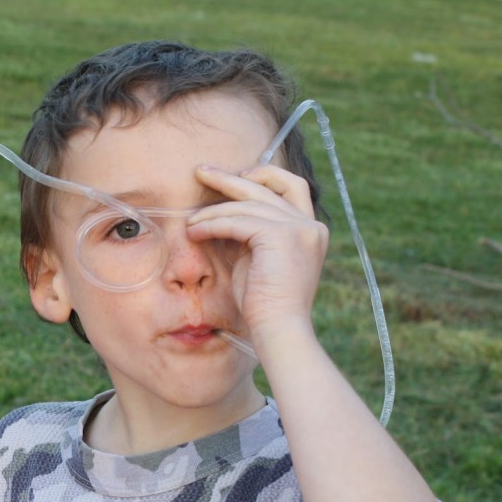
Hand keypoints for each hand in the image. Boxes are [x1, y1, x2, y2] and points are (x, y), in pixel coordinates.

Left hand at [187, 164, 328, 347]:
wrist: (278, 330)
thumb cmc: (264, 306)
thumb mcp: (256, 261)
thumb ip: (248, 236)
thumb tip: (221, 217)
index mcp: (311, 231)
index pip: (292, 187)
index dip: (264, 176)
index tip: (237, 176)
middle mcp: (310, 226)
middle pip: (269, 185)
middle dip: (231, 177)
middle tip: (201, 171)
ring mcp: (299, 229)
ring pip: (247, 204)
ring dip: (213, 210)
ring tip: (190, 222)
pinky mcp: (281, 237)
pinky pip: (238, 221)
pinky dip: (213, 224)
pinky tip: (195, 232)